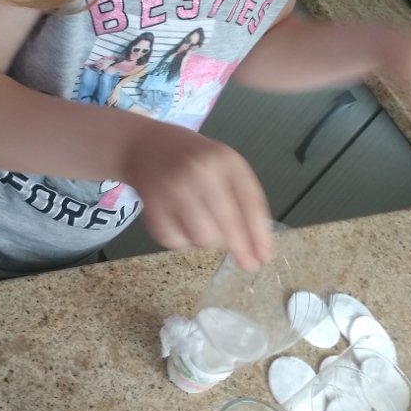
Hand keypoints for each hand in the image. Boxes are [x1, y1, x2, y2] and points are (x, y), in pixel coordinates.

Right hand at [121, 120, 273, 269]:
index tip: (264, 256)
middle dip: (241, 250)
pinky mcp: (152, 205)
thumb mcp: (224, 165)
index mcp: (226, 161)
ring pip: (203, 237)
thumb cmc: (193, 160)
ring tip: (202, 224)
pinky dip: (182, 241)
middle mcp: (201, 172)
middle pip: (228, 224)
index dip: (259, 234)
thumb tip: (259, 246)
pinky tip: (181, 223)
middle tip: (248, 266)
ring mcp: (174, 188)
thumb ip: (242, 198)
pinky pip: (175, 241)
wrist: (145, 145)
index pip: (250, 203)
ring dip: (208, 241)